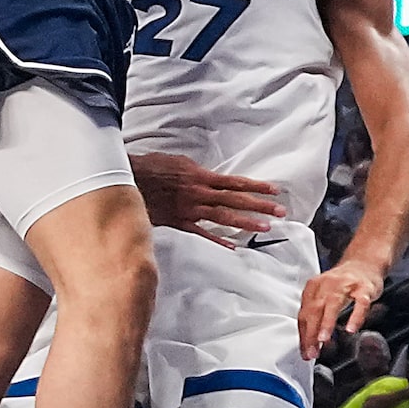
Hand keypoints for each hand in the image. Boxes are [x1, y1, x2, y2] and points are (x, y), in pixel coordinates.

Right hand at [129, 152, 280, 245]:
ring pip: (223, 217)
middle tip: (281, 211)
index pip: (235, 182)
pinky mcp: (179, 222)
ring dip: (246, 222)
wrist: (128, 180)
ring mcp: (191, 210)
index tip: (275, 190)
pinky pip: (201, 233)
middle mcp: (200, 193)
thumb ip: (197, 172)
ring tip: (266, 227)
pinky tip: (233, 245)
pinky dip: (217, 239)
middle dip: (260, 205)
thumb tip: (210, 177)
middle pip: (236, 199)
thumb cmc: (152, 167)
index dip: (257, 186)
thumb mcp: (179, 161)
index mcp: (201, 176)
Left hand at [300, 256, 389, 357]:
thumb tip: (309, 342)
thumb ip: (316, 316)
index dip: (303, 334)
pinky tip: (351, 329)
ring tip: (323, 340)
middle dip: (311, 333)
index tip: (304, 351)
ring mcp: (347, 285)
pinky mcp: (364, 288)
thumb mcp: (324, 295)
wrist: (364, 263)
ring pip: (333, 304)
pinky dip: (355, 316)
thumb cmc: (342, 283)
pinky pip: (360, 303)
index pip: (304, 314)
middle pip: (315, 310)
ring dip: (326, 323)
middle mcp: (328, 284)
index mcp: (314, 287)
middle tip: (311, 351)